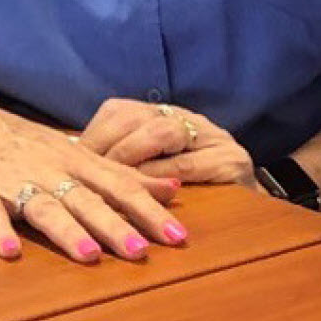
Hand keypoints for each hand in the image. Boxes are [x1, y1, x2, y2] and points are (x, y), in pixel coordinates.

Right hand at [0, 86, 187, 264]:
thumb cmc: (27, 147)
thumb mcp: (79, 155)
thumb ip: (124, 176)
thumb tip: (174, 189)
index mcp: (78, 163)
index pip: (121, 187)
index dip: (150, 211)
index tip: (179, 236)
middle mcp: (51, 171)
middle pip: (88, 200)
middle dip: (115, 226)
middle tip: (142, 251)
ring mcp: (13, 182)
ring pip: (45, 208)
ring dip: (67, 231)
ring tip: (89, 256)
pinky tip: (10, 252)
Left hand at [77, 98, 254, 187]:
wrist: (251, 208)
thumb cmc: (195, 190)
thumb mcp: (156, 168)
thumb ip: (124, 157)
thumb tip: (72, 158)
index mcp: (166, 116)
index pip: (120, 111)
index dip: (93, 134)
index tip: (69, 159)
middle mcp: (188, 118)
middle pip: (137, 117)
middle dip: (107, 146)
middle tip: (83, 175)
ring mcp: (212, 138)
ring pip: (162, 132)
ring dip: (131, 157)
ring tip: (111, 182)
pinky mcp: (231, 162)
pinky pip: (188, 164)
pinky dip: (162, 177)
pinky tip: (144, 193)